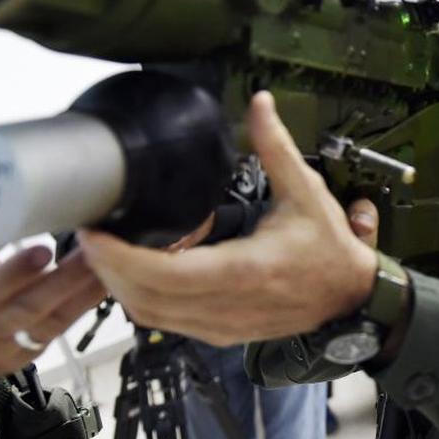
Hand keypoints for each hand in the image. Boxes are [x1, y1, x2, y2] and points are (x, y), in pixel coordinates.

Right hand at [0, 244, 104, 414]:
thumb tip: (10, 210)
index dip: (14, 272)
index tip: (44, 248)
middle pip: (25, 309)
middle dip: (64, 279)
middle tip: (92, 249)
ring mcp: (4, 349)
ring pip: (49, 323)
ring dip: (82, 293)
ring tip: (107, 263)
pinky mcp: (28, 356)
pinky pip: (59, 330)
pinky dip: (82, 306)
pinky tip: (101, 283)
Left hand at [79, 91, 377, 345]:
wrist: (350, 296)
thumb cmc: (328, 249)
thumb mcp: (305, 192)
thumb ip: (276, 146)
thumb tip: (260, 103)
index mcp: (242, 270)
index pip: (163, 273)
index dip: (119, 257)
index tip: (94, 232)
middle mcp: (226, 306)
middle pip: (143, 298)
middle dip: (106, 268)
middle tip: (88, 234)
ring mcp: (221, 326)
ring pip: (148, 315)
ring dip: (119, 286)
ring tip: (103, 251)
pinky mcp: (220, 334)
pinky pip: (165, 323)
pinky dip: (141, 299)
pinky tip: (134, 271)